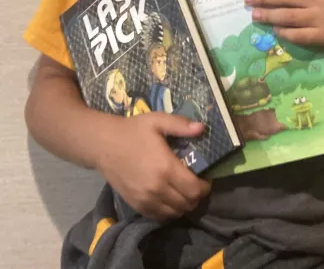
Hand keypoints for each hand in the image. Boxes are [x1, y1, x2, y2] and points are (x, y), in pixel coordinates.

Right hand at [95, 113, 210, 220]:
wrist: (103, 145)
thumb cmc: (133, 131)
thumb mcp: (157, 121)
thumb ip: (181, 125)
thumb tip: (202, 128)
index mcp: (166, 168)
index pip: (195, 189)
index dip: (205, 187)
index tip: (205, 178)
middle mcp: (157, 188)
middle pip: (187, 204)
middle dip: (197, 196)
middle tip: (196, 184)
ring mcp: (146, 200)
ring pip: (175, 213)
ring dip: (184, 205)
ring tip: (183, 191)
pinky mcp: (136, 205)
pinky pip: (160, 217)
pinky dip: (169, 211)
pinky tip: (169, 198)